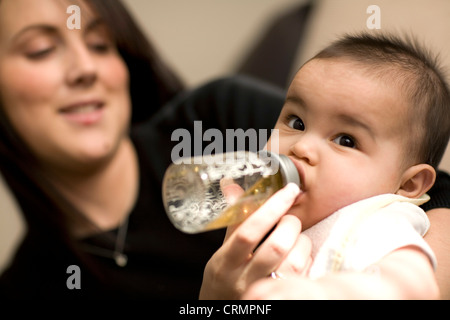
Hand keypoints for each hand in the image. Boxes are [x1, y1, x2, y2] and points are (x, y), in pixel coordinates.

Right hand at [199, 183, 311, 298]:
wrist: (223, 311)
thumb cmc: (223, 278)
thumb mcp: (222, 252)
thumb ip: (233, 222)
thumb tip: (232, 187)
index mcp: (225, 263)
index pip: (248, 232)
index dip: (271, 209)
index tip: (288, 191)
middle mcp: (243, 280)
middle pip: (276, 247)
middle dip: (290, 225)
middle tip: (289, 219)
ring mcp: (265, 292)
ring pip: (294, 262)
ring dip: (302, 241)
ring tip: (296, 236)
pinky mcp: (283, 297)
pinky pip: (304, 275)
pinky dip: (307, 258)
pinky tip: (300, 254)